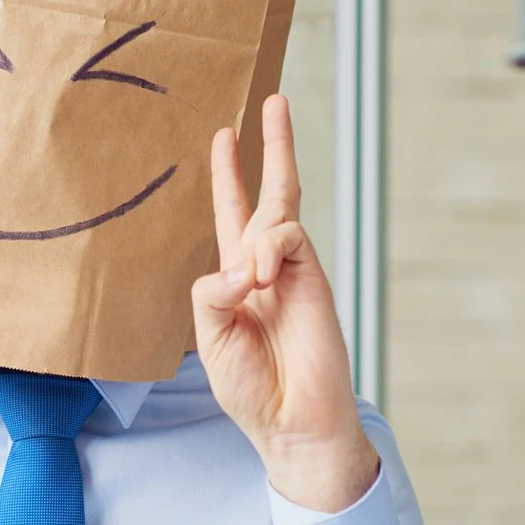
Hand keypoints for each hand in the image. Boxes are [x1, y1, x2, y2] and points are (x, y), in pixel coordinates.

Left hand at [190, 95, 378, 512]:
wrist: (291, 423)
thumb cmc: (250, 386)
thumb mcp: (209, 339)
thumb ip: (211, 295)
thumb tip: (238, 265)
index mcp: (235, 277)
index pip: (231, 213)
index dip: (228, 175)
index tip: (223, 135)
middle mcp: (266, 266)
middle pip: (271, 193)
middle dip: (272, 147)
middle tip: (273, 101)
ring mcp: (293, 271)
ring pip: (278, 214)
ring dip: (258, 234)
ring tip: (252, 284)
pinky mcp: (314, 280)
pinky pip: (288, 239)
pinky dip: (269, 250)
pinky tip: (261, 279)